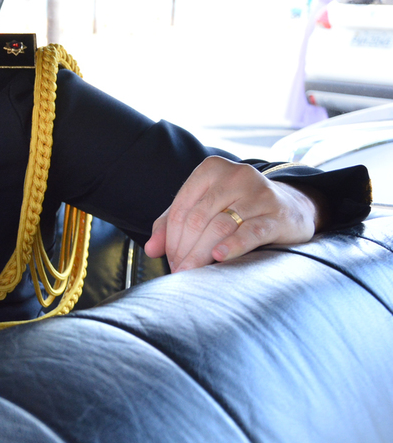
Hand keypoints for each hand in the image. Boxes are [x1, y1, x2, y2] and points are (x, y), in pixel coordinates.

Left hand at [144, 155, 320, 271]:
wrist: (292, 207)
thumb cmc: (239, 208)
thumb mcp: (206, 207)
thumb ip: (174, 223)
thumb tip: (151, 249)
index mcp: (211, 169)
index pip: (182, 207)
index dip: (170, 237)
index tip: (168, 259)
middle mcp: (235, 176)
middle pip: (198, 217)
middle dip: (184, 248)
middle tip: (179, 271)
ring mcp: (259, 193)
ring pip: (220, 226)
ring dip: (201, 253)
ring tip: (191, 272)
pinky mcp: (277, 214)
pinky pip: (251, 231)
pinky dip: (232, 245)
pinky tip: (218, 257)